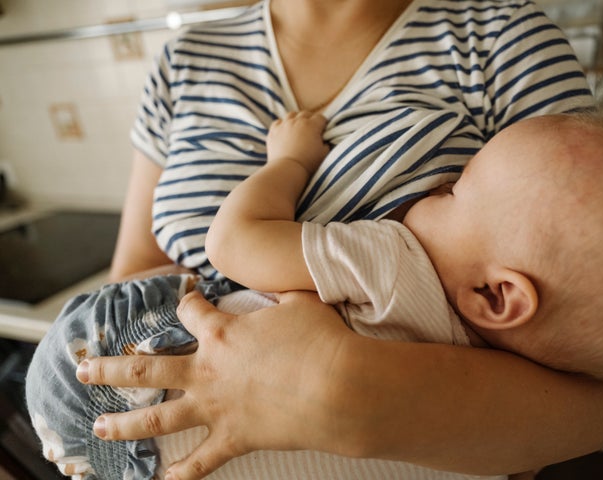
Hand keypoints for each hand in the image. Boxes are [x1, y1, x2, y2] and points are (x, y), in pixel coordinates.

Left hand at [77, 290, 350, 479]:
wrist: (336, 387)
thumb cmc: (321, 340)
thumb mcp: (301, 302)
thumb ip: (281, 291)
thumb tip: (278, 283)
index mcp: (223, 332)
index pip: (190, 312)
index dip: (186, 301)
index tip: (185, 297)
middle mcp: (207, 369)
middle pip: (146, 367)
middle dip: (111, 367)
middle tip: (85, 368)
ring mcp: (216, 407)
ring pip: (156, 417)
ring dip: (123, 423)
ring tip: (99, 425)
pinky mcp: (234, 438)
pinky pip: (200, 463)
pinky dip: (181, 475)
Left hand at [267, 111, 328, 172]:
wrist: (287, 169)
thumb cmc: (308, 163)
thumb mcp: (323, 154)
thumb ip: (326, 144)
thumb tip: (324, 141)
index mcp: (312, 125)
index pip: (321, 118)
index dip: (323, 124)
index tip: (323, 130)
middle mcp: (298, 121)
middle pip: (306, 114)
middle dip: (310, 119)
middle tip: (311, 129)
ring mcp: (284, 125)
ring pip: (291, 115)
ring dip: (296, 119)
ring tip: (297, 128)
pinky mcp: (273, 131)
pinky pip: (278, 122)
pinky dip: (282, 125)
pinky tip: (284, 131)